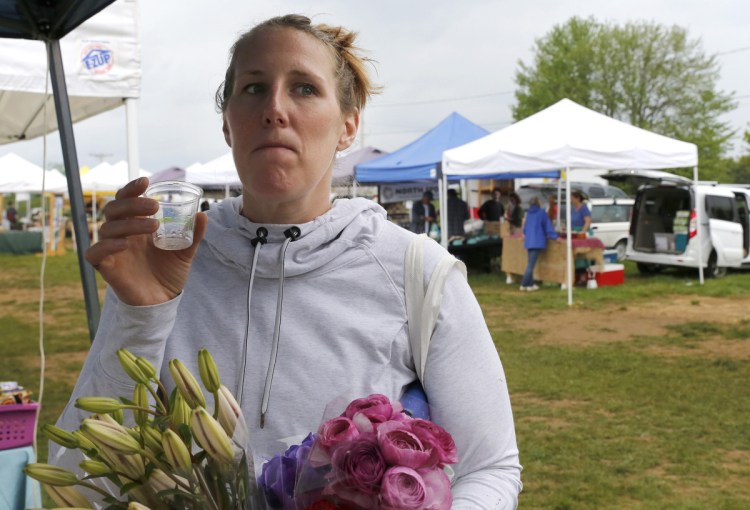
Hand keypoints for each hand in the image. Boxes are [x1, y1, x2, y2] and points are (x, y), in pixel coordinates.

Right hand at [85, 177, 207, 305]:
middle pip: (114, 209)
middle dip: (132, 203)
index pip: (126, 200)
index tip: (145, 181)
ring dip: (130, 223)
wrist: (163, 301)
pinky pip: (95, 252)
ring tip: (154, 225)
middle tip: (154, 206)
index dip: (131, 189)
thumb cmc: (169, 274)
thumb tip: (203, 214)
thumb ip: (193, 235)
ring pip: (108, 228)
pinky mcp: (106, 267)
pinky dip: (107, 245)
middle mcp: (122, 235)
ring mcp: (113, 250)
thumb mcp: (185, 252)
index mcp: (136, 226)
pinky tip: (125, 244)